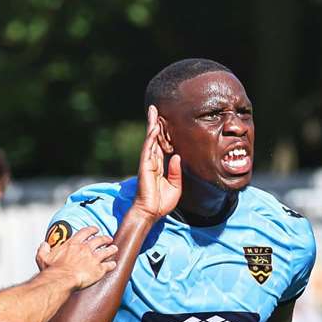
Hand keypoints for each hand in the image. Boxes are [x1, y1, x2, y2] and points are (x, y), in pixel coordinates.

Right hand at [34, 226, 118, 289]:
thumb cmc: (53, 270)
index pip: (85, 232)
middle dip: (105, 238)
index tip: (96, 229)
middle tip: (108, 238)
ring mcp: (93, 259)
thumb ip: (43, 250)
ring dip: (111, 249)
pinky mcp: (99, 270)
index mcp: (73, 244)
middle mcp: (85, 249)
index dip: (92, 230)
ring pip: (106, 251)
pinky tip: (114, 264)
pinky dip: (112, 264)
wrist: (62, 280)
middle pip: (99, 240)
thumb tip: (43, 244)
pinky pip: (108, 265)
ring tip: (114, 248)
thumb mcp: (43, 258)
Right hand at [130, 105, 181, 219]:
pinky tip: (154, 127)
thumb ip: (176, 171)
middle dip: (154, 123)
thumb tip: (176, 156)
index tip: (165, 121)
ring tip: (153, 111)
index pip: (161, 146)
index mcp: (159, 166)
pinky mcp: (144, 166)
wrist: (151, 213)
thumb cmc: (161, 203)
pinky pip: (148, 148)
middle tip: (155, 109)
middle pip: (154, 138)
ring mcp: (147, 163)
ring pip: (150, 140)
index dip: (163, 134)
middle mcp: (152, 162)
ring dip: (151, 125)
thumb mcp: (175, 186)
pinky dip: (151, 137)